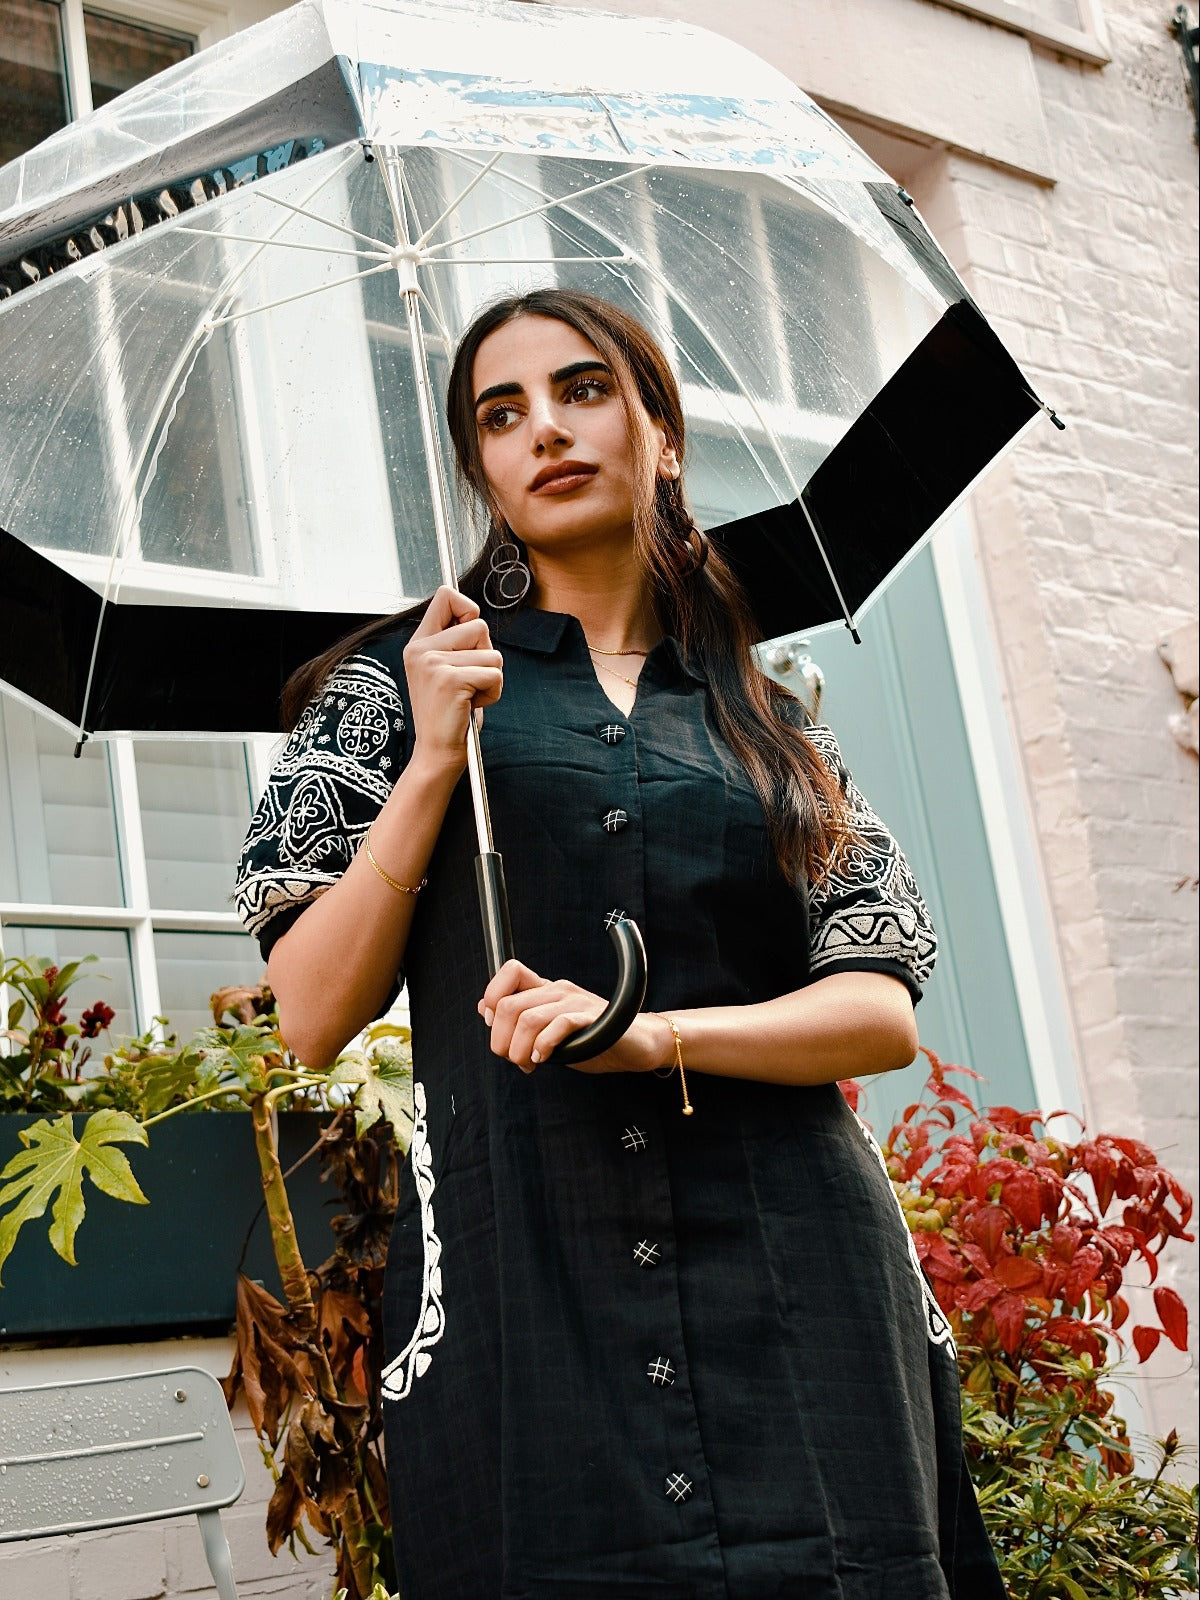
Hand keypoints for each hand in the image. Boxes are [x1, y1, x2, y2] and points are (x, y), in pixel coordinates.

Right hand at [403, 586, 503, 774]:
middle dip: (485, 654)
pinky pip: (494, 673)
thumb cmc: (448, 714)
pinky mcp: (450, 679)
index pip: (445, 596)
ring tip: (469, 695)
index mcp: (418, 644)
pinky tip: (471, 704)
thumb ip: (453, 642)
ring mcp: (433, 663)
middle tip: (468, 681)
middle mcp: (421, 649)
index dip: (467, 608)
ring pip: (491, 652)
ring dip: (491, 677)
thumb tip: (473, 612)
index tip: (470, 636)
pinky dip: (493, 693)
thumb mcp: (443, 670)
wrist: (436, 752)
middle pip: (478, 624)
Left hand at [478, 961, 673, 1074]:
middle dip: (502, 1041)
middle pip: (509, 1006)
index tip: (499, 1029)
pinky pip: (559, 1025)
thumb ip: (520, 1020)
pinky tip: (544, 1058)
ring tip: (530, 1063)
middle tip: (515, 1059)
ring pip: (528, 1019)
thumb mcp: (548, 1030)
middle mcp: (558, 990)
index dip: (494, 997)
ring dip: (520, 1050)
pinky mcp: (592, 1019)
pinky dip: (544, 1045)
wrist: (634, 1044)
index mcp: (546, 990)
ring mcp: (575, 1002)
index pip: (510, 972)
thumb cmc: (591, 1039)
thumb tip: (485, 1008)